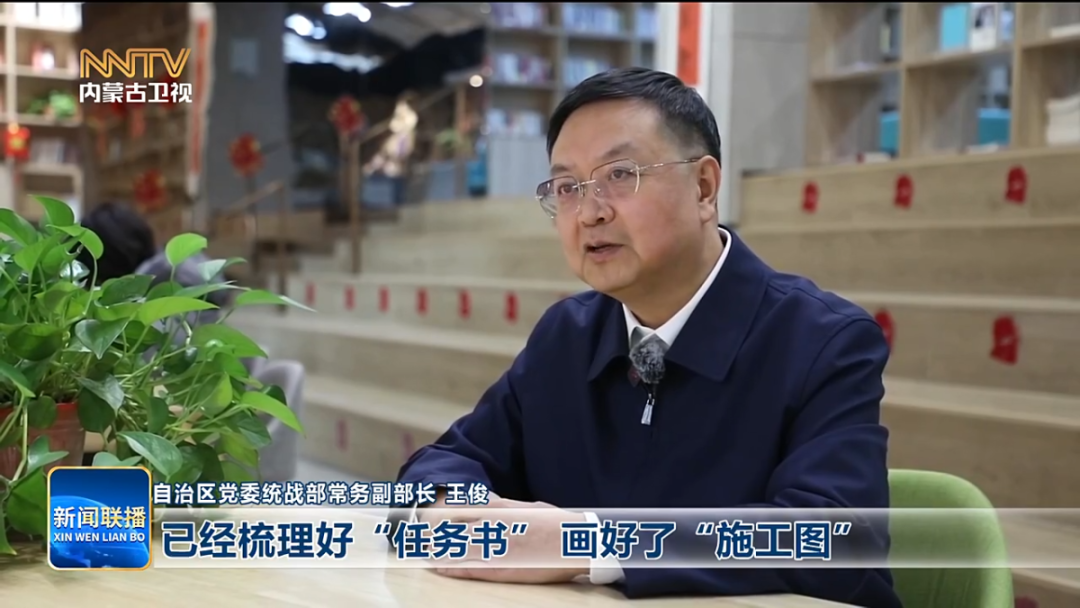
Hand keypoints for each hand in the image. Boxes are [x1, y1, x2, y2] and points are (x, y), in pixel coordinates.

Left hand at [432, 497, 589, 584]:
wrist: (577, 543)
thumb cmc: (555, 524)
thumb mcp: (529, 507)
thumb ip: (504, 505)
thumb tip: (484, 502)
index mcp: (503, 511)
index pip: (464, 511)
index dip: (443, 516)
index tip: (427, 518)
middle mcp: (497, 528)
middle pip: (457, 529)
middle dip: (435, 533)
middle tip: (416, 537)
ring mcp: (499, 548)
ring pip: (460, 549)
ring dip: (439, 551)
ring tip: (421, 553)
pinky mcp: (505, 568)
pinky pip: (473, 568)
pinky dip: (454, 568)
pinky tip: (441, 569)